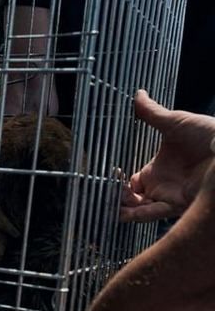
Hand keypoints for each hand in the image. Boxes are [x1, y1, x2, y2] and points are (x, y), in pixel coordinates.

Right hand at [120, 90, 214, 221]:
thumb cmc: (207, 133)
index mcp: (158, 170)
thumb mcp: (175, 122)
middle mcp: (162, 187)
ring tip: (110, 203)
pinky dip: (137, 215)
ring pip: (139, 211)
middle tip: (106, 191)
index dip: (119, 183)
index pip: (132, 184)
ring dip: (123, 209)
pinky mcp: (178, 204)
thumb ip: (152, 113)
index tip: (111, 174)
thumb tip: (138, 95)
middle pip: (132, 200)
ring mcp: (169, 196)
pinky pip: (153, 214)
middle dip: (117, 198)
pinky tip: (122, 212)